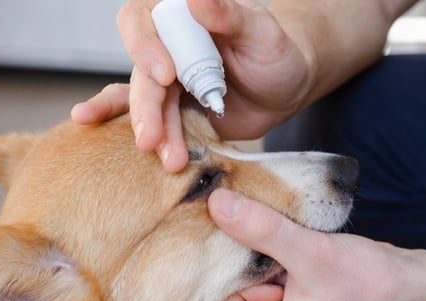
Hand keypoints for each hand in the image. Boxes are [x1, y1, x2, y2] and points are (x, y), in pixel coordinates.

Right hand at [72, 0, 313, 171]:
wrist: (285, 92)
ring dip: (156, 133)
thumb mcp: (260, 30)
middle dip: (145, 107)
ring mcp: (167, 85)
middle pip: (140, 73)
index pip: (140, 20)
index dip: (143, 45)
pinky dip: (153, 142)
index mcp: (179, 18)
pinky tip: (154, 157)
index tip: (166, 75)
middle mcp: (165, 49)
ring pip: (147, 106)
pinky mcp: (175, 114)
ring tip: (173, 160)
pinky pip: (156, 126)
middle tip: (152, 137)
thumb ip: (228, 14)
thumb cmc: (275, 53)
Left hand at [206, 189, 423, 300]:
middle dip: (233, 257)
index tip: (210, 233)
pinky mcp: (295, 299)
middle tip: (231, 219)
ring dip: (253, 250)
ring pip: (247, 278)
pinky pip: (267, 273)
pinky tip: (278, 228)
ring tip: (260, 221)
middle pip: (227, 293)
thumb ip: (261, 229)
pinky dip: (270, 250)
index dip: (211, 273)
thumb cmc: (370, 281)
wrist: (416, 284)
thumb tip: (216, 203)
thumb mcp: (309, 251)